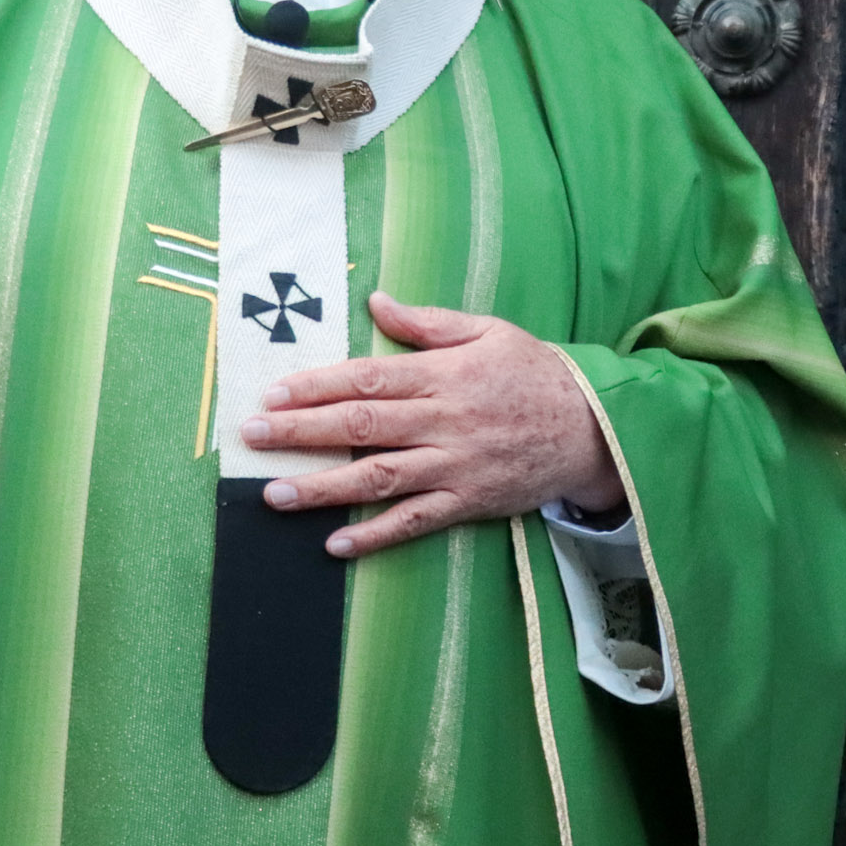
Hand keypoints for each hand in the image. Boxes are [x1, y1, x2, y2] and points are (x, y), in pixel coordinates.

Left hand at [249, 291, 625, 556]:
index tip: (272, 393)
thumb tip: (376, 302)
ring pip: (378, 478)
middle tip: (251, 436)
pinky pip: (414, 522)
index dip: (315, 386)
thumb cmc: (535, 373)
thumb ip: (427, 322)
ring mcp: (454, 466)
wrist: (594, 428)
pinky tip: (334, 544)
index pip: (367, 377)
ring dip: (322, 488)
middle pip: (361, 425)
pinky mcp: (467, 502)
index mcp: (444, 374)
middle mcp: (444, 421)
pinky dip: (374, 535)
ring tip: (275, 494)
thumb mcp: (488, 331)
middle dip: (300, 432)